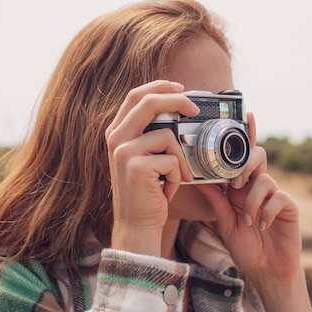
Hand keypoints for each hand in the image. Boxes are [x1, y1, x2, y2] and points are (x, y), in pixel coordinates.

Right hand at [105, 80, 198, 254]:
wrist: (137, 226)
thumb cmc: (148, 193)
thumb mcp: (145, 158)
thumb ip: (153, 135)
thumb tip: (180, 110)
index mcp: (117, 132)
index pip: (136, 95)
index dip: (159, 86)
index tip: (181, 87)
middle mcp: (116, 138)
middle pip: (149, 102)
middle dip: (177, 100)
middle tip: (196, 109)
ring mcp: (124, 152)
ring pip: (167, 135)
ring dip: (180, 159)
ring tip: (175, 177)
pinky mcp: (136, 167)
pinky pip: (172, 160)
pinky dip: (177, 176)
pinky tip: (167, 189)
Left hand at [197, 113, 311, 311]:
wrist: (266, 271)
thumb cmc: (245, 246)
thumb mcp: (224, 221)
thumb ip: (215, 200)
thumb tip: (198, 178)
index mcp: (242, 187)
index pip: (243, 156)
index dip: (246, 135)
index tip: (246, 115)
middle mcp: (259, 187)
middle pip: (257, 157)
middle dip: (246, 165)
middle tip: (236, 183)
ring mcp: (275, 196)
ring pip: (265, 178)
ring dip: (253, 199)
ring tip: (248, 219)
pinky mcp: (289, 207)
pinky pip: (278, 197)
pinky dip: (266, 211)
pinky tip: (261, 225)